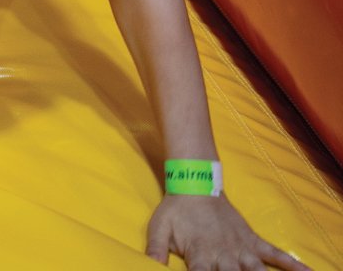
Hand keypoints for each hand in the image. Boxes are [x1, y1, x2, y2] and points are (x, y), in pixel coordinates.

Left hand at [147, 193, 311, 269]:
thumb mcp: (159, 228)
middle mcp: (225, 256)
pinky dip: (293, 265)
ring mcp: (242, 249)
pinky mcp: (253, 241)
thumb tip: (149, 267)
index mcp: (200, 256)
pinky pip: (276, 255)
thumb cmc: (177, 209)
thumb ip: (155, 251)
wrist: (196, 182)